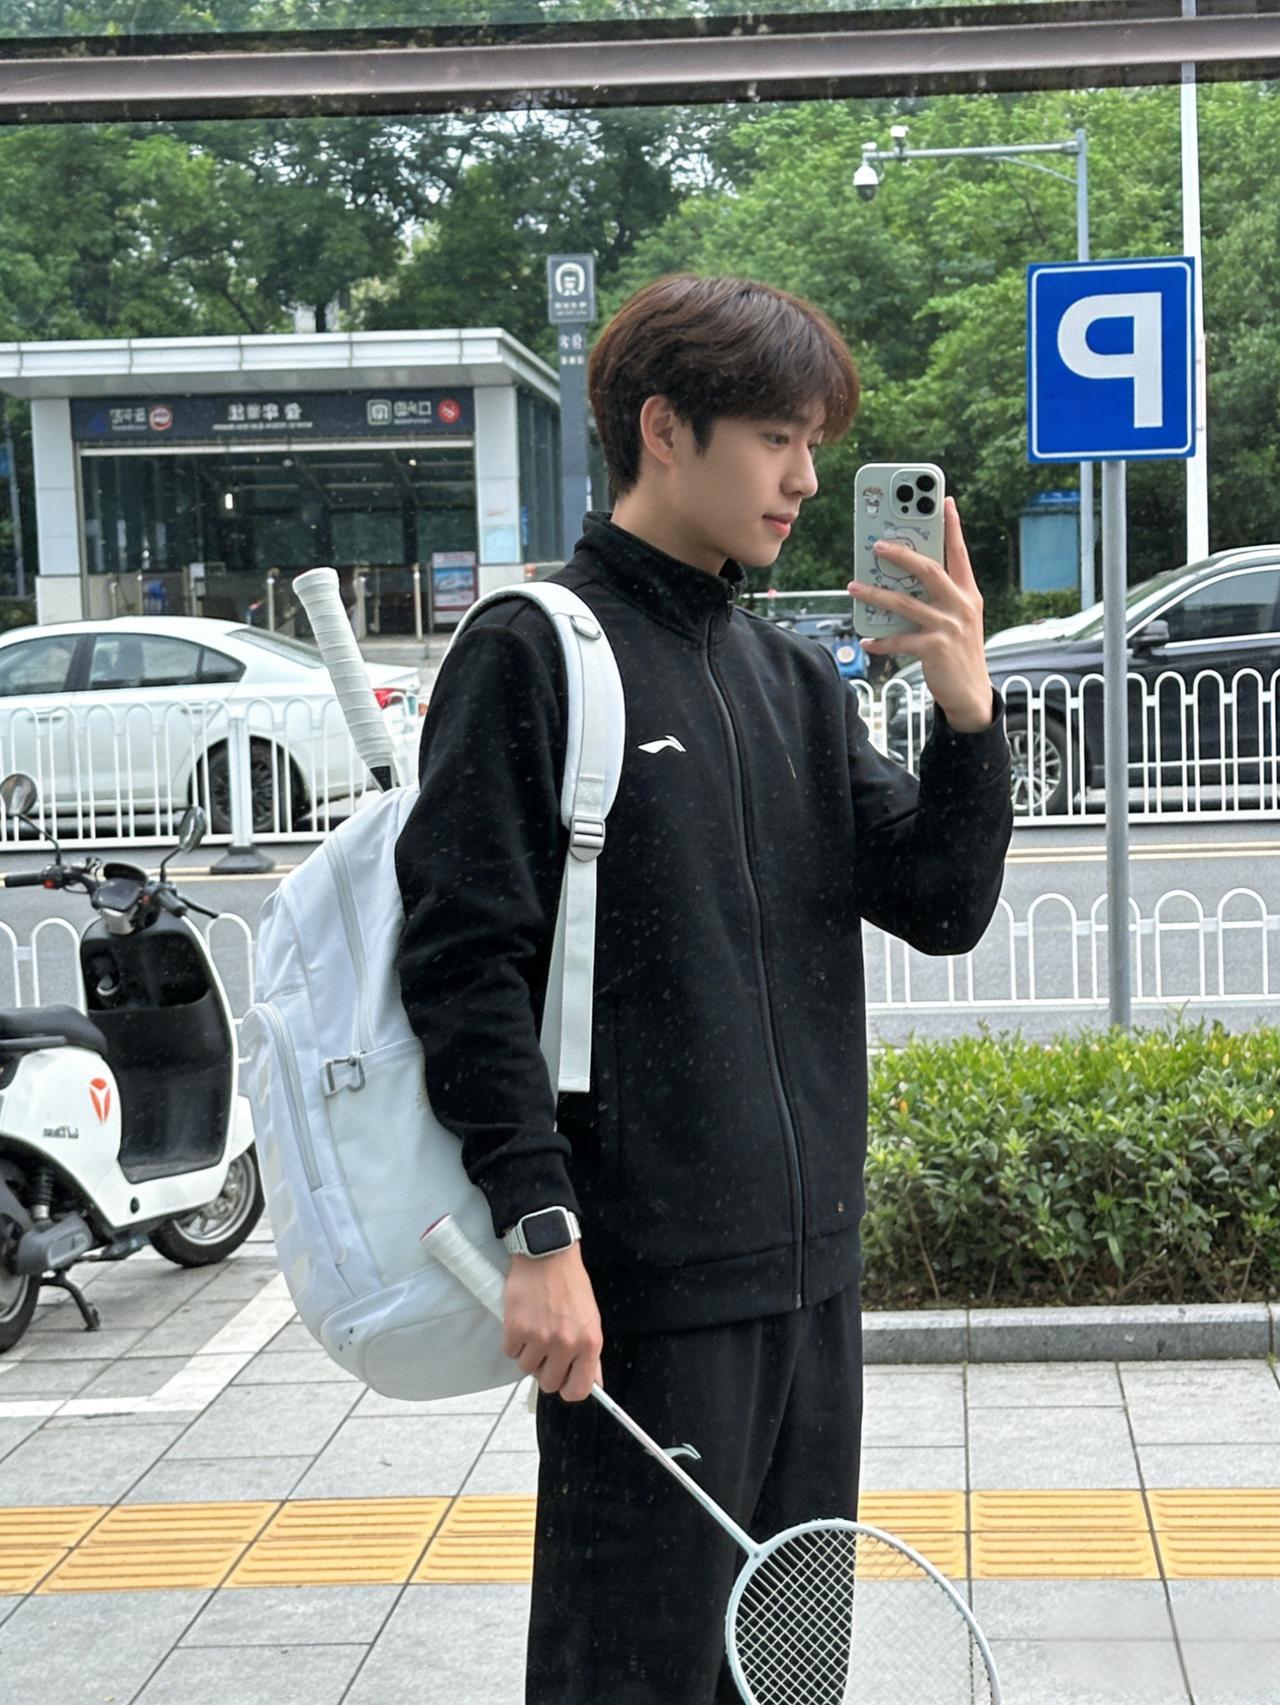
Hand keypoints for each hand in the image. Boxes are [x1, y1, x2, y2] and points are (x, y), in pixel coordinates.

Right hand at [503, 1243, 602, 1402]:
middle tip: (546, 1348)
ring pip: (526, 1368)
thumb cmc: (569, 1283)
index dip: (568, 1388)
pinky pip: (510, 1352)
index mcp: (589, 1343)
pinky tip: (522, 1320)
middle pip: (548, 1383)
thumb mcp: (590, 1318)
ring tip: (535, 1327)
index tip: (564, 1381)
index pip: (578, 1390)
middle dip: (545, 1369)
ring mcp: (540, 1338)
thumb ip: (590, 1353)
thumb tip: (594, 1381)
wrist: (548, 1254)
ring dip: (528, 1353)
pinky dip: (513, 1340)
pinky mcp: (516, 1329)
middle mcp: (566, 1344)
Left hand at [848, 496, 993, 731]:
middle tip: (877, 545)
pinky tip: (867, 641)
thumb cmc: (958, 651)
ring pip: (905, 603)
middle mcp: (961, 605)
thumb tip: (903, 578)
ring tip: (853, 587)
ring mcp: (949, 627)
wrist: (972, 693)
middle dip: (902, 554)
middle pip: (929, 570)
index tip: (944, 500)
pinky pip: (900, 639)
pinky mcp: (935, 649)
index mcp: (967, 593)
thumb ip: (940, 596)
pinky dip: (880, 641)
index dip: (951, 526)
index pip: (959, 553)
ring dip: (875, 594)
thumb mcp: (958, 618)